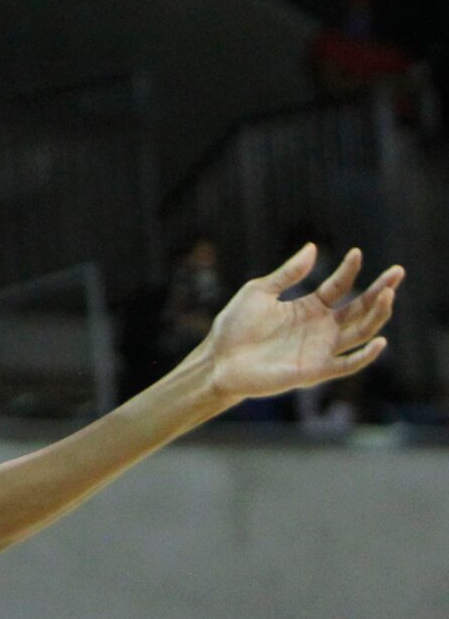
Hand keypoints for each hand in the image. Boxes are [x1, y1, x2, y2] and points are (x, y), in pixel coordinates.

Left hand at [199, 244, 401, 404]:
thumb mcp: (260, 291)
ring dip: (377, 315)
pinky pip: (348, 364)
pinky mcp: (316, 370)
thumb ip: (288, 273)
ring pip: (360, 331)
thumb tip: (313, 247)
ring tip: (388, 293)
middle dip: (380, 291)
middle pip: (359, 308)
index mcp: (308, 308)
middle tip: (398, 272)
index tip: (357, 252)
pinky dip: (366, 355)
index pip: (339, 287)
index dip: (349, 270)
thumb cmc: (236, 326)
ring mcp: (321, 349)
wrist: (220, 359)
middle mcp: (320, 328)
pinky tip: (379, 340)